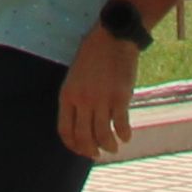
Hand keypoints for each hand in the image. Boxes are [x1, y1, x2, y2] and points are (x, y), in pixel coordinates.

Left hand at [58, 34, 135, 160]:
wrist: (113, 37)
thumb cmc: (93, 55)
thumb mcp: (75, 76)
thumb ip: (76, 98)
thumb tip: (82, 123)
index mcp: (67, 95)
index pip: (65, 131)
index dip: (73, 146)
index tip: (81, 150)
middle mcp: (82, 100)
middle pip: (83, 137)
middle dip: (90, 150)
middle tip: (97, 154)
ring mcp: (101, 100)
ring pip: (102, 136)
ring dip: (108, 146)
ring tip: (113, 147)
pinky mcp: (120, 98)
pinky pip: (121, 125)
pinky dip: (124, 135)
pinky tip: (126, 136)